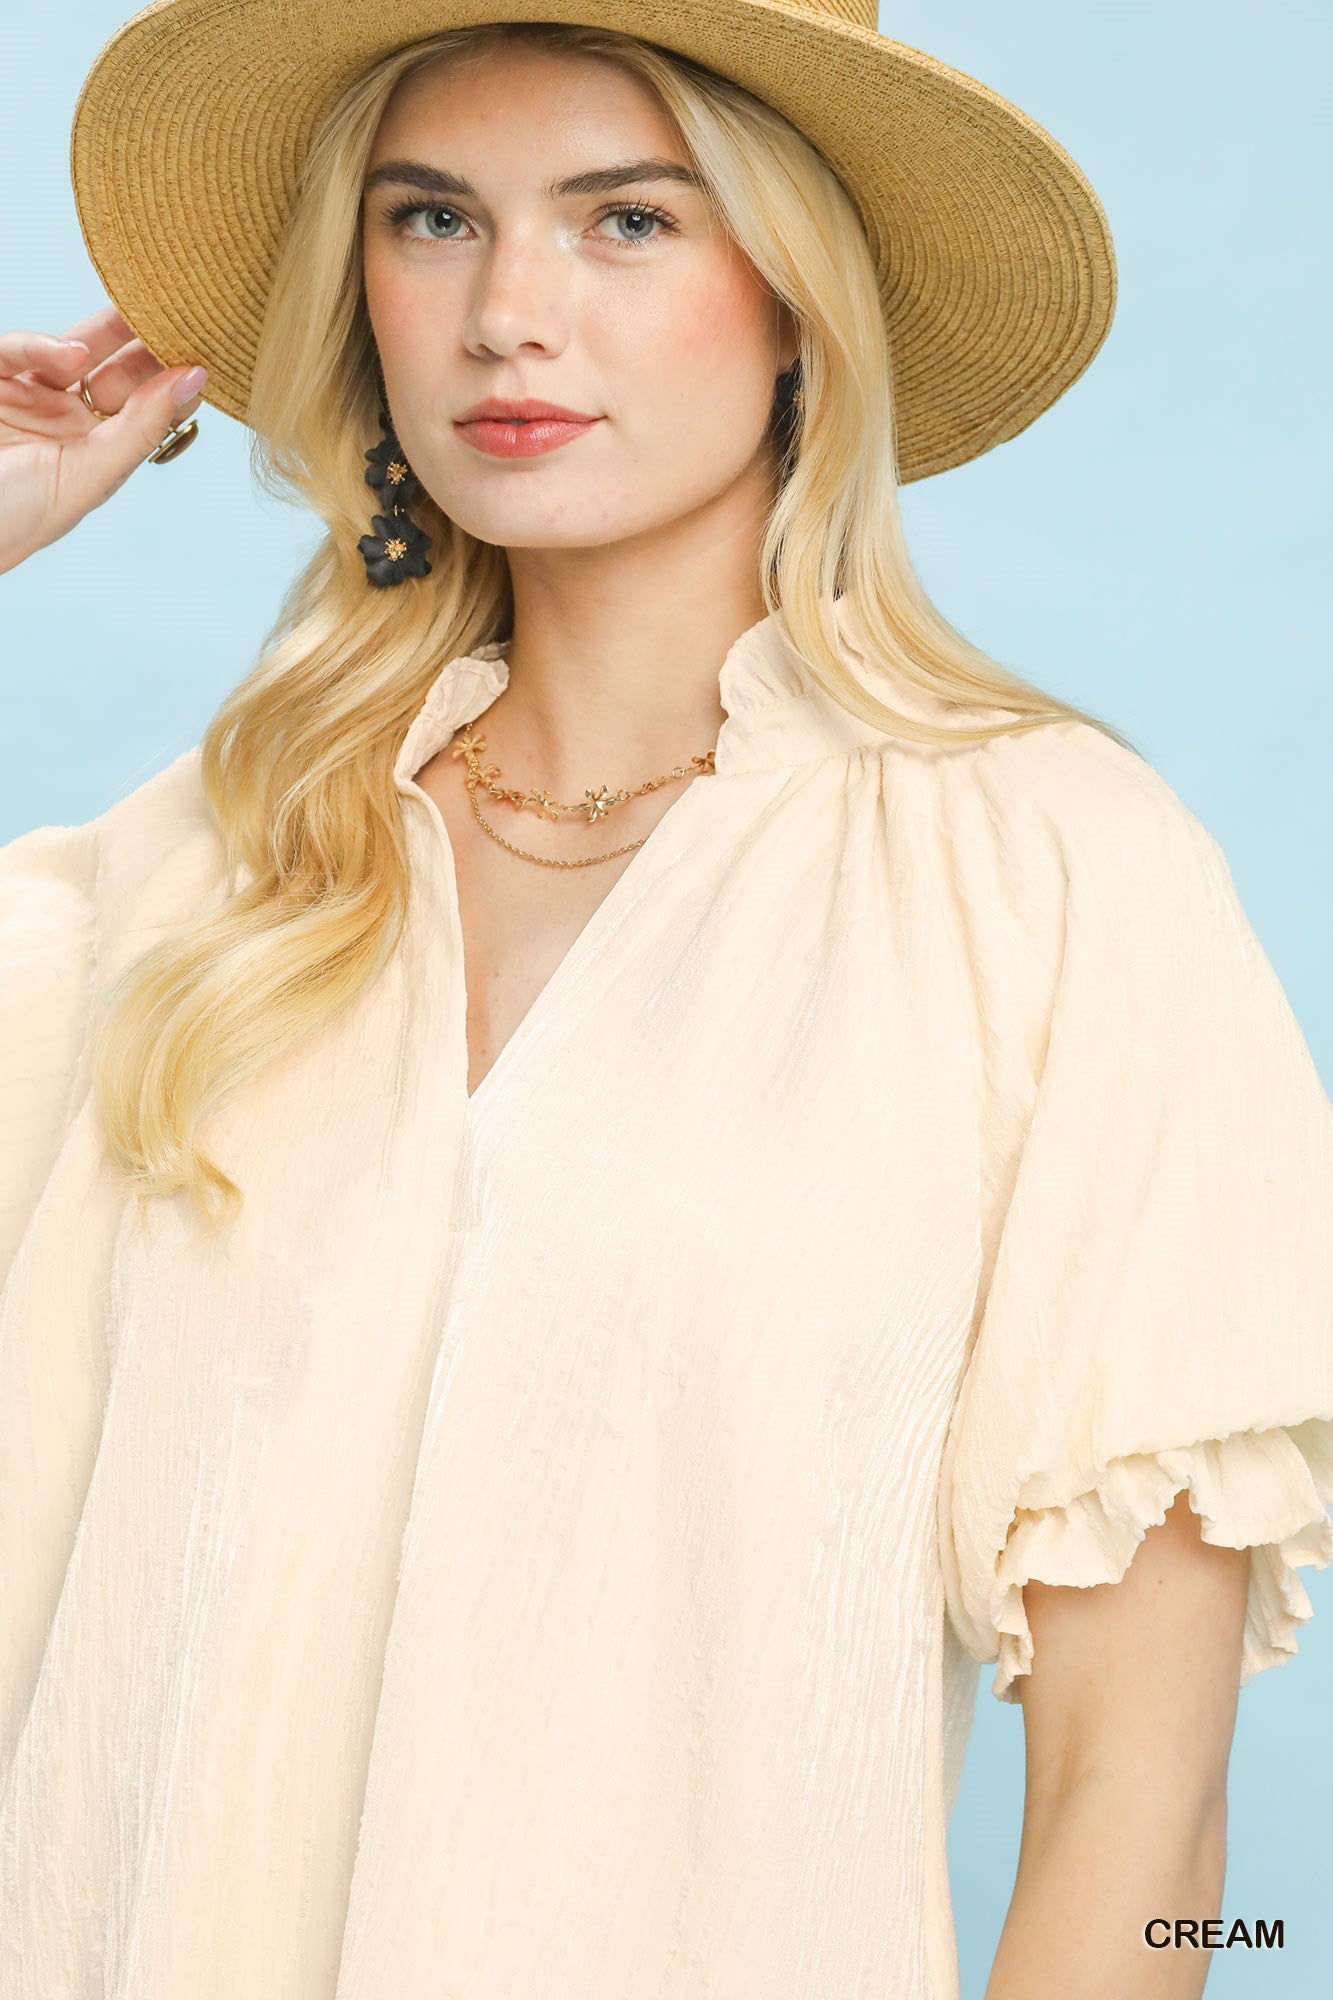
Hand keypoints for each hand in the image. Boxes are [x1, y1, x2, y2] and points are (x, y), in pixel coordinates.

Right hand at [0, 302, 207, 574]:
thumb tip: (195, 381)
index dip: (175, 381)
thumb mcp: (90, 475)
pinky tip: (72, 353)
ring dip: (107, 332)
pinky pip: (19, 350)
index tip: (207, 351)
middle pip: (119, 372)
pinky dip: (44, 346)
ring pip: (76, 350)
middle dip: (148, 345)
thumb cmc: (16, 523)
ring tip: (136, 316)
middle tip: (179, 315)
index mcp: (101, 453)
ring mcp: (32, 399)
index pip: (149, 408)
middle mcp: (70, 423)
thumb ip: (143, 427)